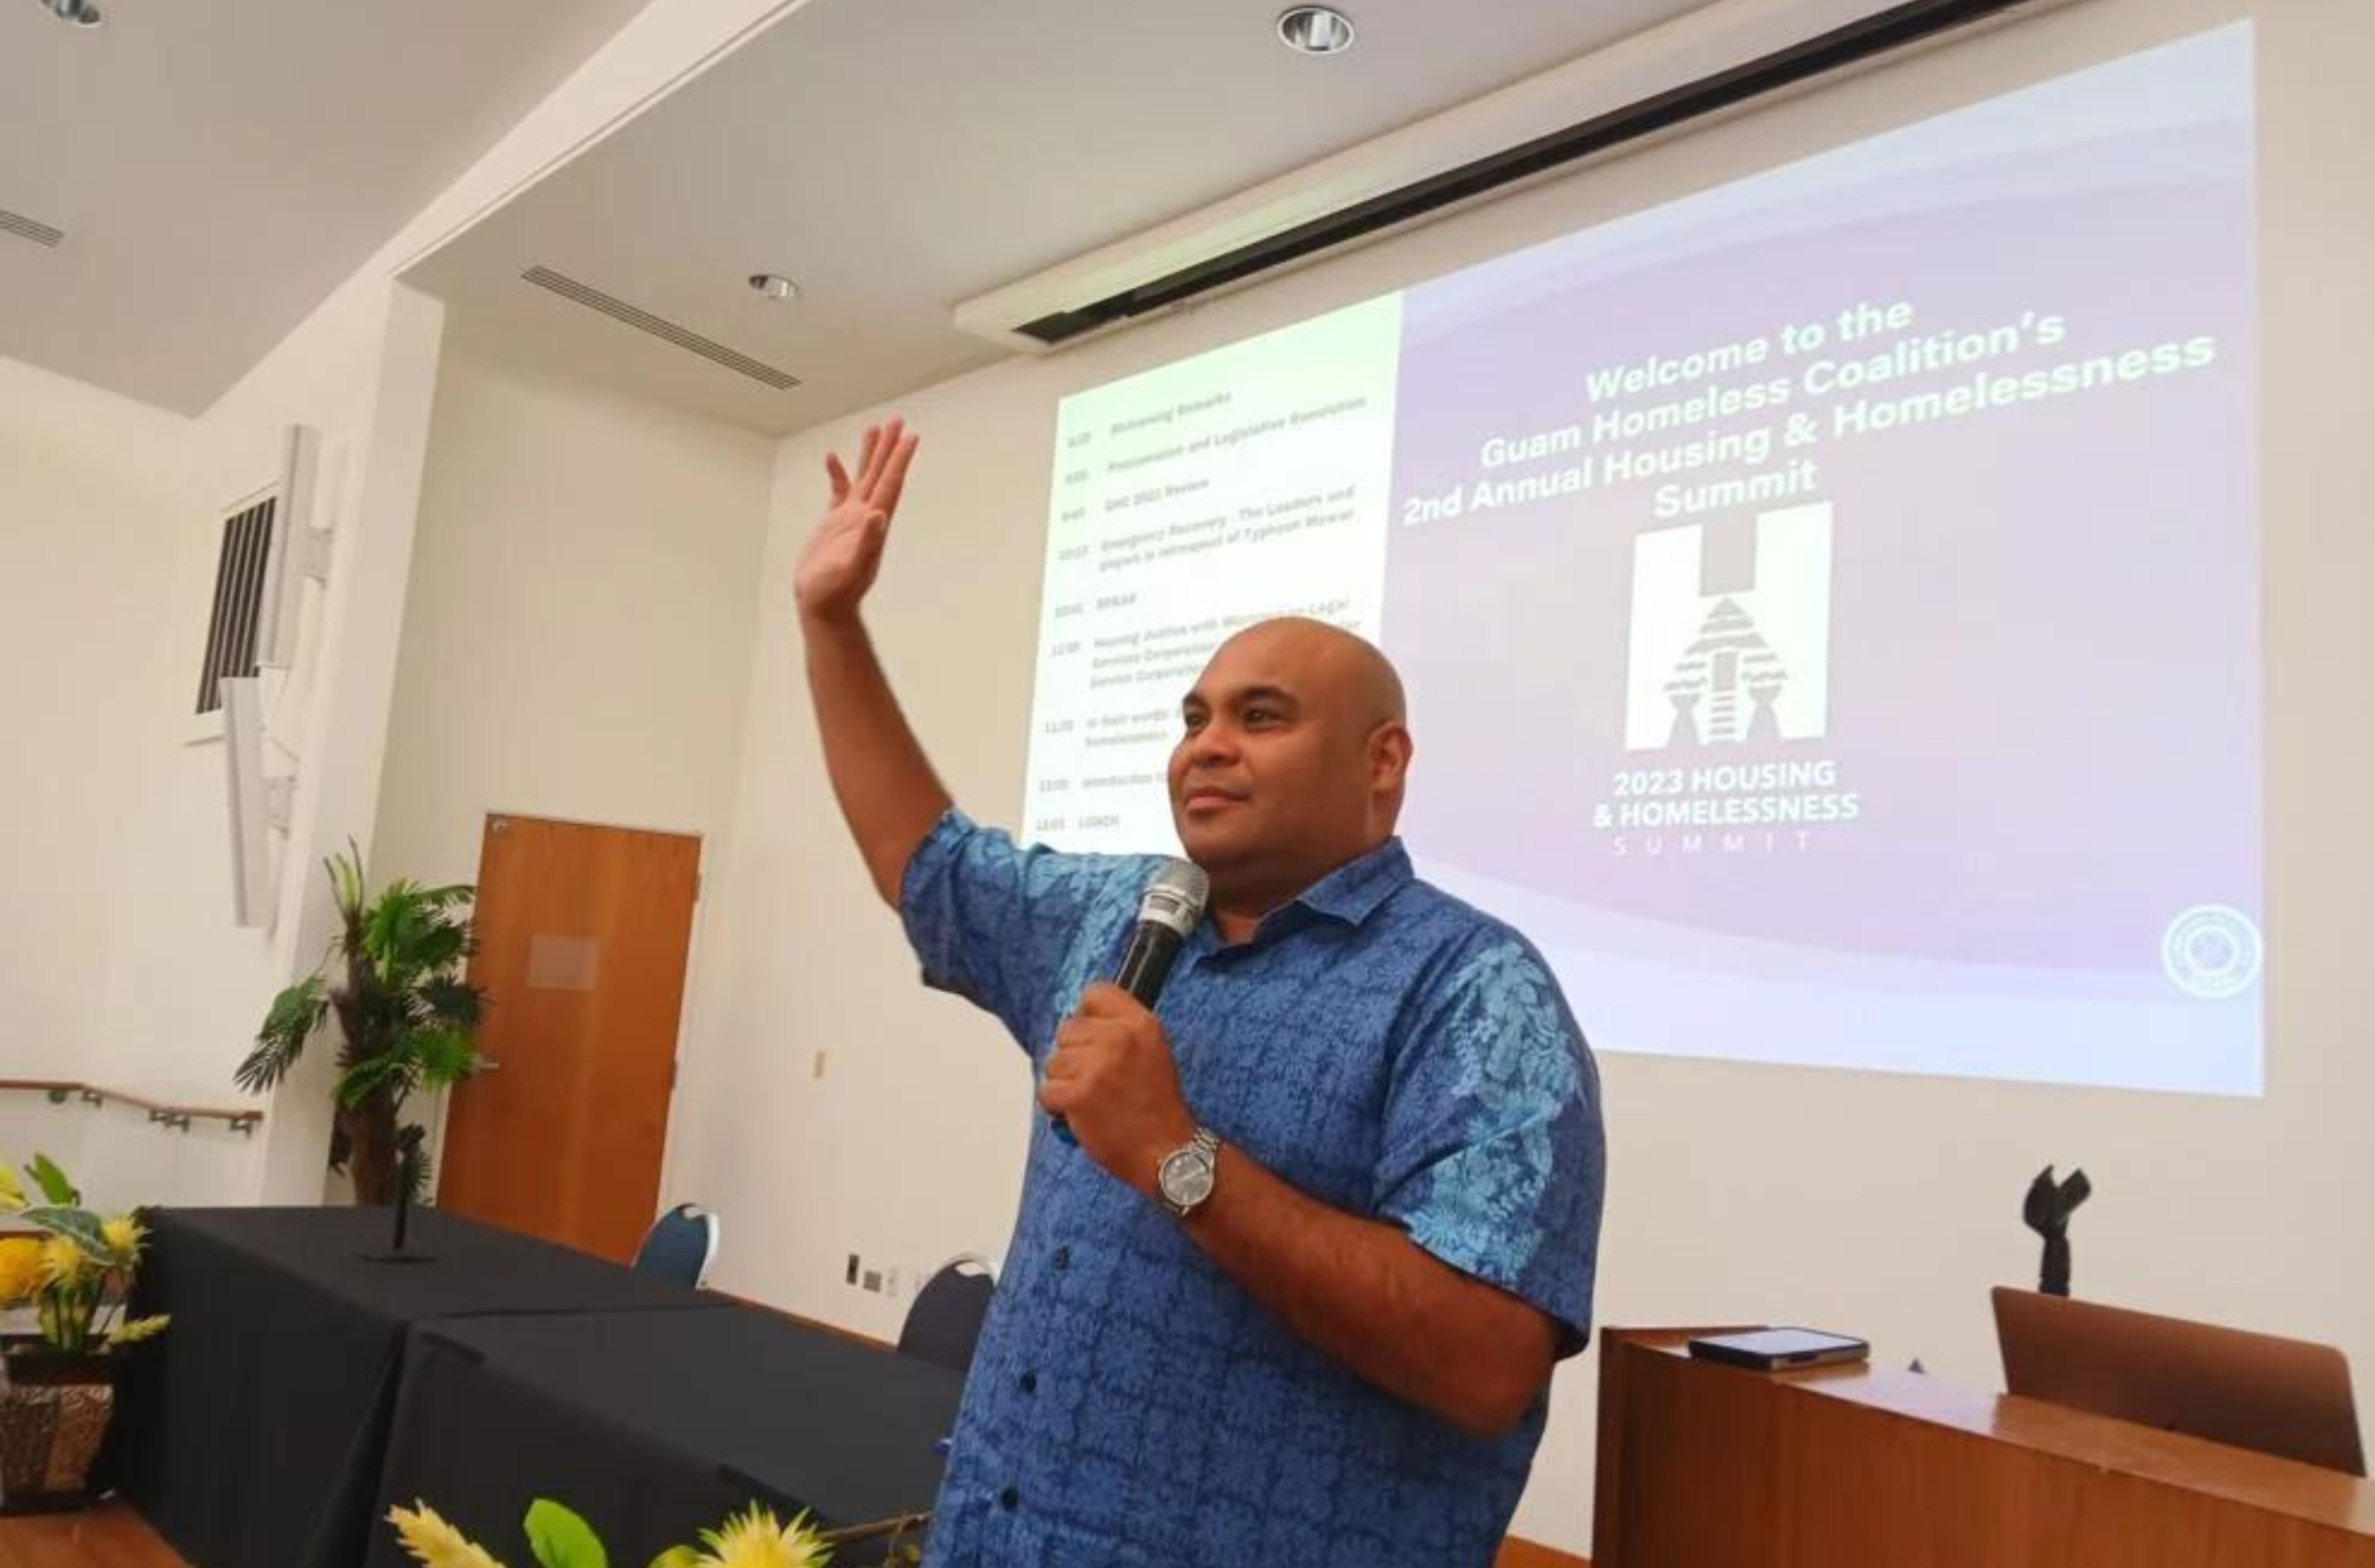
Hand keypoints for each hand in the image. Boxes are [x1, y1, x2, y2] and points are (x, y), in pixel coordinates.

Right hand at [794, 418, 919, 623]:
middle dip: (889, 448)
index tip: (910, 436)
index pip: (890, 484)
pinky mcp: (834, 525)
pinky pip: (838, 491)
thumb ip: (867, 542)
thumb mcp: (853, 568)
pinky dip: (838, 474)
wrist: (822, 607)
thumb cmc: (836, 593)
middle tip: (897, 420)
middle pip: (881, 474)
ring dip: (870, 455)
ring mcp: (851, 519)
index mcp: (873, 523)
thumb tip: (879, 516)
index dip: (900, 460)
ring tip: (875, 429)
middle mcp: (866, 517)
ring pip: (863, 478)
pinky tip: (832, 458)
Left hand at [1038, 984, 1197, 1199]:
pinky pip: (1047, 1091)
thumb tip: (1079, 1020)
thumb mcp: (1153, 1051)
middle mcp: (1119, 1038)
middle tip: (1097, 1080)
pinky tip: (1082, 1114)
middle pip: (1067, 1029)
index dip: (1086, 1015)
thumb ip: (1121, 1030)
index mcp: (1141, 1024)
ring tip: (1093, 1099)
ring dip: (1065, 1083)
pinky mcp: (1078, 1094)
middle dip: (1073, 1055)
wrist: (1167, 1150)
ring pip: (1053, 1062)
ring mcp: (1097, 1066)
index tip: (1091, 1036)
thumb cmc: (1157, 1107)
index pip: (1095, 993)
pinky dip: (1058, 1107)